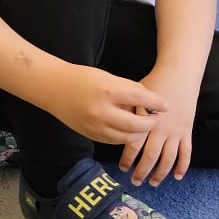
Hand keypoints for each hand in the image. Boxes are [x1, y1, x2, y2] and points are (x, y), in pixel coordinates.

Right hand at [40, 65, 167, 144]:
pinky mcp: (91, 135)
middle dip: (151, 124)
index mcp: (107, 91)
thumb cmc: (82, 78)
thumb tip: (150, 103)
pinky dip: (126, 137)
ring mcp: (95, 126)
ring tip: (145, 126)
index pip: (139, 98)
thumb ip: (128, 90)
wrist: (53, 88)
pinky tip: (129, 131)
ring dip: (140, 134)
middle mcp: (101, 111)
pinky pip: (115, 141)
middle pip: (136, 125)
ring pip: (127, 138)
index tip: (166, 105)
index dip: (156, 103)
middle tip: (157, 119)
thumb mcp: (107, 77)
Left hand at [118, 66, 196, 186]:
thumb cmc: (155, 81)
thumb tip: (114, 124)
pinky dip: (182, 165)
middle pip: (151, 155)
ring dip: (160, 172)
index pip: (135, 144)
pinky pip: (186, 152)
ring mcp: (176, 131)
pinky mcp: (186, 131)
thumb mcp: (136, 93)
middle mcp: (161, 128)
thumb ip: (127, 110)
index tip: (122, 167)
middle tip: (135, 181)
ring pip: (168, 158)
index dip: (128, 158)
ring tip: (153, 182)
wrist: (179, 73)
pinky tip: (177, 176)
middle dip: (142, 170)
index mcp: (147, 119)